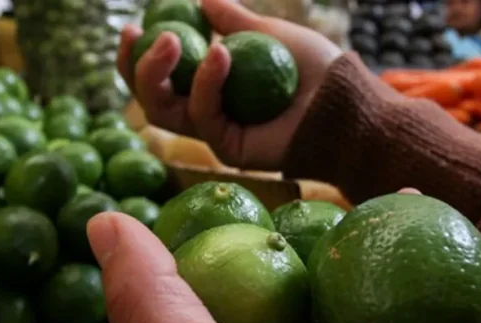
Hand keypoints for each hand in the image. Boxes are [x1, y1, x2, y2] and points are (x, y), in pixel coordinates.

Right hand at [117, 0, 341, 170]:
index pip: (161, 78)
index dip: (139, 56)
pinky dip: (206, 83)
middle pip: (152, 99)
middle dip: (138, 67)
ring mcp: (216, 134)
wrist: (345, 99)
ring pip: (165, 113)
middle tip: (141, 34)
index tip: (135, 26)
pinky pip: (204, 117)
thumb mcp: (269, 32)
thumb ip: (233, 20)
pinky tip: (220, 55)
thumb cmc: (314, 68)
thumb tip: (201, 0)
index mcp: (210, 87)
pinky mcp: (229, 149)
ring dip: (160, 73)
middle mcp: (207, 113)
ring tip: (173, 39)